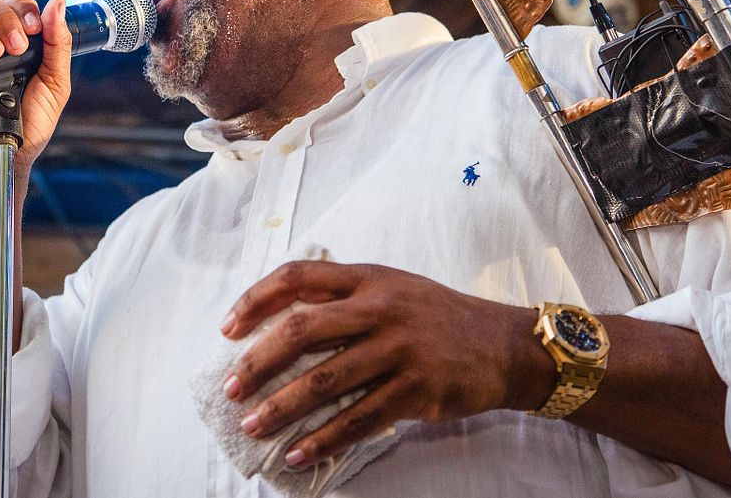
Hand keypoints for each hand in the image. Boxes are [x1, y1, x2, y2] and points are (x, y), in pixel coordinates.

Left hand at [220, 261, 545, 468]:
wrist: (503, 344)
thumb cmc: (436, 316)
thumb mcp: (392, 286)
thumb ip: (344, 296)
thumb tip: (280, 323)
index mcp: (368, 278)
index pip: (299, 277)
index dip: (257, 299)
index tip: (228, 328)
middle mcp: (380, 308)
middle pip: (302, 330)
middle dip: (258, 362)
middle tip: (231, 389)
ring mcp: (399, 349)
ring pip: (326, 381)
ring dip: (282, 407)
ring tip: (253, 426)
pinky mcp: (416, 389)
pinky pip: (359, 420)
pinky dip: (324, 440)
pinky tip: (299, 453)